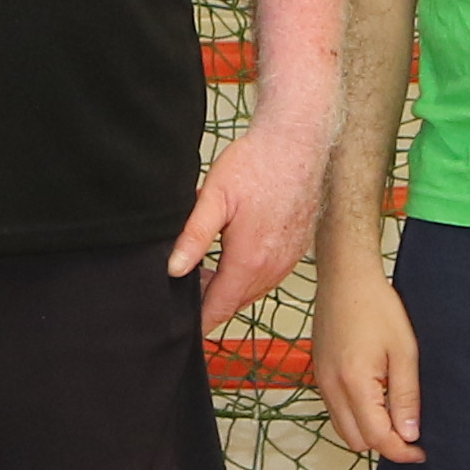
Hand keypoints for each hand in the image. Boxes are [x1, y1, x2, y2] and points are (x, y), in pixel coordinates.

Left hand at [166, 112, 324, 332]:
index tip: (179, 326)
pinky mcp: (295, 251)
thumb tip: (174, 270)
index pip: (219, 308)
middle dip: (209, 303)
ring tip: (201, 272)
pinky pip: (267, 276)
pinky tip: (230, 256)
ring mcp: (287, 261)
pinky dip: (247, 275)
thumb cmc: (255, 165)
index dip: (198, 321)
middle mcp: (272, 268)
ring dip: (228, 288)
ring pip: (251, 291)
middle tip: (182, 292)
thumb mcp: (214, 197)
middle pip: (234, 303)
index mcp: (249, 261)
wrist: (296, 144)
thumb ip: (193, 236)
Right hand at [310, 263, 423, 465]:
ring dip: (368, 431)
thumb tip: (410, 434)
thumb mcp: (404, 352)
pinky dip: (355, 416)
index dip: (402, 451)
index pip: (377, 438)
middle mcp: (332, 388)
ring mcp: (322, 382)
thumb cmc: (376, 306)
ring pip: (344, 429)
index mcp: (354, 384)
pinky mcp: (319, 374)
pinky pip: (335, 411)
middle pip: (357, 442)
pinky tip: (375, 397)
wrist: (345, 278)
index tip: (421, 451)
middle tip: (410, 430)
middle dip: (384, 443)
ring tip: (394, 412)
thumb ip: (406, 396)